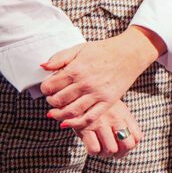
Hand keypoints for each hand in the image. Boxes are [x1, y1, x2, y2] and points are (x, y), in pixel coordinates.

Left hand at [42, 27, 162, 130]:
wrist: (129, 54)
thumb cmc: (103, 50)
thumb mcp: (79, 48)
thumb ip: (59, 58)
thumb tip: (42, 67)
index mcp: (76, 69)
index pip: (50, 86)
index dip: (44, 89)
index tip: (46, 89)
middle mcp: (85, 83)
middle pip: (58, 100)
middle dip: (51, 102)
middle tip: (52, 100)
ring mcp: (97, 94)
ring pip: (71, 111)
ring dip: (59, 115)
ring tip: (55, 113)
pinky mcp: (107, 102)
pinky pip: (89, 118)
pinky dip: (76, 124)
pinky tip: (67, 123)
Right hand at [79, 100, 142, 158]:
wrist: (78, 95)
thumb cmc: (98, 105)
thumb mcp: (116, 108)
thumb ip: (125, 122)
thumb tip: (131, 143)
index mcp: (124, 113)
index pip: (137, 137)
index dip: (130, 146)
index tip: (122, 146)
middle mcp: (114, 118)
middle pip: (127, 145)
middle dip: (120, 153)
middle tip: (112, 151)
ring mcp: (100, 123)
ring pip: (111, 149)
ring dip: (106, 153)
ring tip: (101, 148)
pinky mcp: (85, 128)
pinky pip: (94, 149)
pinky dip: (94, 151)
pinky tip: (91, 144)